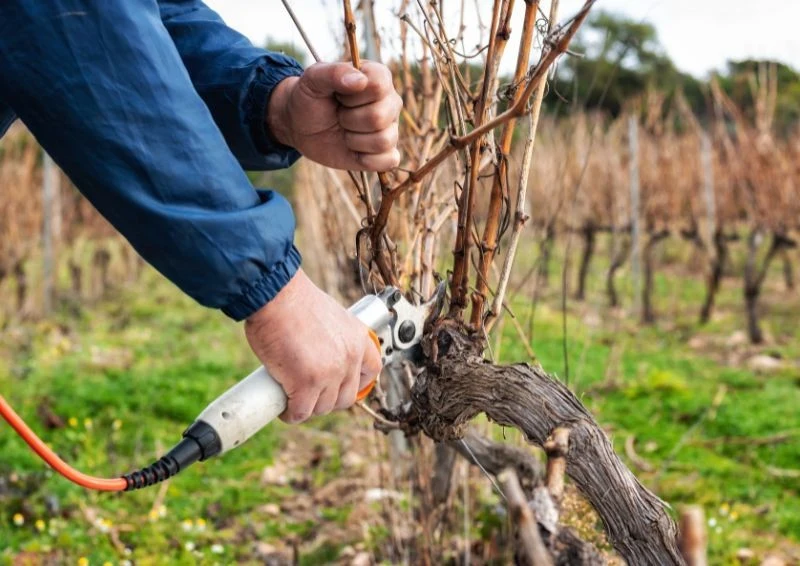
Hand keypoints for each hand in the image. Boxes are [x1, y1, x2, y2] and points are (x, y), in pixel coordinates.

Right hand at [244, 269, 382, 423]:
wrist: (276, 295)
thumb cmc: (293, 300)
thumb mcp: (329, 315)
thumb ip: (333, 337)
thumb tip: (320, 354)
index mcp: (357, 338)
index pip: (372, 370)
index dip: (357, 382)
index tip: (342, 385)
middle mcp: (349, 357)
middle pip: (346, 397)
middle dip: (327, 399)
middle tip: (309, 392)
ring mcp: (330, 373)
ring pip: (323, 407)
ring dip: (307, 406)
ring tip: (292, 397)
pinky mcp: (306, 384)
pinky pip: (300, 412)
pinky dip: (290, 414)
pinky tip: (283, 407)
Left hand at [267, 61, 401, 171]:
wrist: (301, 126)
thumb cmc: (310, 98)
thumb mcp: (312, 79)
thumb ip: (334, 72)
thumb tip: (360, 81)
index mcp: (378, 77)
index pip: (378, 86)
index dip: (352, 96)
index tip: (338, 95)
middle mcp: (390, 102)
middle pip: (378, 117)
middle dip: (348, 120)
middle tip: (338, 115)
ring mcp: (390, 128)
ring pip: (383, 141)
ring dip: (354, 140)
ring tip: (344, 130)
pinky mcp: (386, 152)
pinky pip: (389, 161)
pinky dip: (366, 159)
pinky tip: (353, 149)